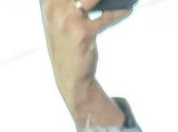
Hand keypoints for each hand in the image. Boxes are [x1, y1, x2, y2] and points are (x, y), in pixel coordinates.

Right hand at [40, 0, 131, 119]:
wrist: (70, 78)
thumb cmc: (68, 45)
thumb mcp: (61, 20)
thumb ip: (69, 3)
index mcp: (49, 3)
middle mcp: (55, 9)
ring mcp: (69, 21)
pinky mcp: (83, 34)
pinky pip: (106, 17)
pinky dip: (119, 13)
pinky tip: (128, 10)